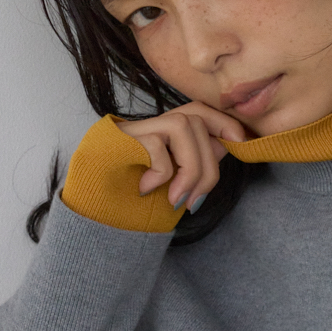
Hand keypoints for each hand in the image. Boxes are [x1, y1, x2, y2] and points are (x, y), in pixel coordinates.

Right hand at [116, 103, 247, 208]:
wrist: (91, 220)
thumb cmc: (130, 205)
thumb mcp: (172, 186)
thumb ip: (195, 163)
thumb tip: (226, 145)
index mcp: (162, 135)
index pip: (199, 111)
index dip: (224, 122)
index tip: (240, 143)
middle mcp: (148, 127)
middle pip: (197, 121)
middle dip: (207, 166)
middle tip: (194, 202)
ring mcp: (132, 131)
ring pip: (183, 127)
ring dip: (189, 169)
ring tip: (175, 199)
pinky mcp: (117, 139)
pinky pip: (157, 146)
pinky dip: (161, 172)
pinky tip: (147, 189)